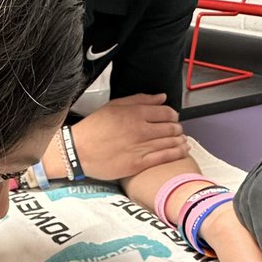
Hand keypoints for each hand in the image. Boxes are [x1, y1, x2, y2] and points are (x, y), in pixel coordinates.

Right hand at [71, 94, 187, 180]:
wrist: (78, 151)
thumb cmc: (94, 127)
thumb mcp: (114, 106)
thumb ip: (140, 100)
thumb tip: (162, 97)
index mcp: (135, 113)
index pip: (165, 112)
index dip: (173, 115)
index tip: (173, 118)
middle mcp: (140, 129)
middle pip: (170, 127)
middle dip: (177, 128)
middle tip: (177, 130)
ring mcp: (140, 147)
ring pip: (170, 142)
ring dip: (180, 140)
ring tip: (183, 140)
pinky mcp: (139, 164)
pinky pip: (164, 157)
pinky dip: (177, 152)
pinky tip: (183, 150)